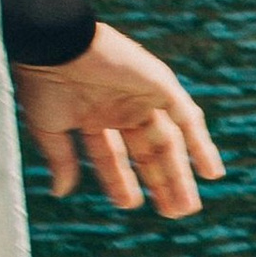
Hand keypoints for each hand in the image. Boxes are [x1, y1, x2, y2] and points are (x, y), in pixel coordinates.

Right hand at [12, 23, 222, 217]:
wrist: (54, 44)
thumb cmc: (44, 82)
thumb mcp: (50, 127)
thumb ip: (61, 159)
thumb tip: (61, 192)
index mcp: (93, 115)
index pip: (113, 155)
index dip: (121, 181)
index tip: (130, 204)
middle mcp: (120, 107)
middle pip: (147, 152)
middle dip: (160, 182)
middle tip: (173, 213)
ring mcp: (142, 96)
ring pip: (169, 141)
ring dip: (180, 174)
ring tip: (188, 207)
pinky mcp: (160, 85)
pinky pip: (187, 118)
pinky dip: (200, 144)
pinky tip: (211, 172)